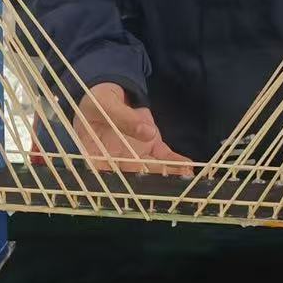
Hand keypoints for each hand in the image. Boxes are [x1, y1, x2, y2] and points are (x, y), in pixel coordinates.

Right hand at [72, 82, 193, 175]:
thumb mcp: (105, 104)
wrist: (109, 95)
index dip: (120, 186)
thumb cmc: (97, 101)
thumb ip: (124, 117)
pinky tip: (186, 167)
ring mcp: (135, 156)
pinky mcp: (150, 148)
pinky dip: (175, 163)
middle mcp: (116, 162)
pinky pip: (163, 158)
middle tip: (165, 188)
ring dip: (167, 176)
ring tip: (183, 178)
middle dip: (150, 185)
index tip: (136, 187)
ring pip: (151, 170)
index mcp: (95, 156)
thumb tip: (148, 132)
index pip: (106, 177)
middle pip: (132, 178)